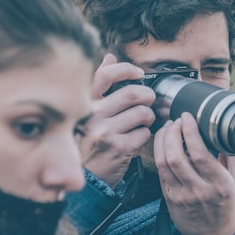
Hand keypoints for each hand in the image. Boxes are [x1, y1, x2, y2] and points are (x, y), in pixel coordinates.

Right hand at [83, 54, 156, 187]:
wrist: (85, 178)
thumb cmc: (88, 142)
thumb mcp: (87, 111)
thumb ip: (98, 84)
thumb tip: (109, 57)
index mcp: (85, 103)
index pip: (106, 74)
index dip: (126, 69)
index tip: (138, 73)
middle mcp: (93, 115)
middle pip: (133, 93)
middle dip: (148, 96)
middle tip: (149, 101)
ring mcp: (106, 131)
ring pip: (143, 113)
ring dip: (149, 117)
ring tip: (143, 121)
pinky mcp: (120, 147)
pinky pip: (144, 133)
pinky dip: (145, 134)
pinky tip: (137, 138)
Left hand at [154, 112, 234, 234]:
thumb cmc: (227, 208)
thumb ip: (229, 157)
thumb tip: (223, 132)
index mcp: (220, 185)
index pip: (200, 153)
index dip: (190, 131)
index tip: (187, 117)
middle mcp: (199, 190)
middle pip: (176, 156)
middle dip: (172, 132)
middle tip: (175, 120)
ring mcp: (181, 195)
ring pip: (163, 162)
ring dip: (162, 140)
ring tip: (168, 129)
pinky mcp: (168, 199)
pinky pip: (159, 171)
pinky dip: (159, 153)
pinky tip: (163, 144)